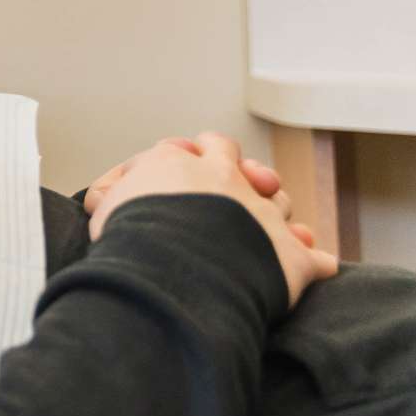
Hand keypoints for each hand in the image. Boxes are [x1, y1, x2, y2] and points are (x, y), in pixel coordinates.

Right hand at [85, 133, 338, 310]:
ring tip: (262, 230)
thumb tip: (102, 200)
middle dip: (233, 168)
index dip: (187, 158)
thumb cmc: (134, 234)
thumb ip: (115, 195)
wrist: (176, 265)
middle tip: (228, 183)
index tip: (181, 170)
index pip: (189, 147)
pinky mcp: (292, 257)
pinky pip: (313, 257)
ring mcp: (263, 216)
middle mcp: (226, 178)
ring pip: (277, 201)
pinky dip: (309, 262)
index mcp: (180, 162)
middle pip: (235, 158)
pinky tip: (305, 267)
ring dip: (271, 213)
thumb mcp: (106, 205)